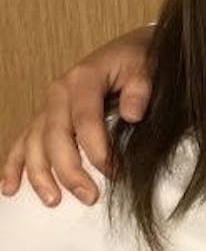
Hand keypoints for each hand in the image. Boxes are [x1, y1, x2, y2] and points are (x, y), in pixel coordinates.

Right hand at [1, 26, 154, 205]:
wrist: (132, 51)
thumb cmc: (141, 60)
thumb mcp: (147, 68)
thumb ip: (141, 90)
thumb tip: (133, 114)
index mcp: (83, 78)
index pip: (85, 119)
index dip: (97, 148)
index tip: (114, 172)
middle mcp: (60, 92)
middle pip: (56, 136)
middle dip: (69, 170)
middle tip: (88, 196)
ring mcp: (50, 105)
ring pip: (35, 142)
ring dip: (40, 174)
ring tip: (53, 200)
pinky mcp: (47, 116)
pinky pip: (25, 141)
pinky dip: (15, 164)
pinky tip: (10, 187)